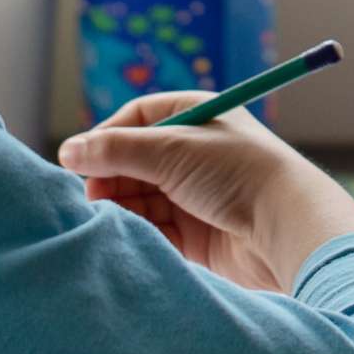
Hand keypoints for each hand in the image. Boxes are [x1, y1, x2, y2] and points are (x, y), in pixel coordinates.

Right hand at [58, 91, 353, 291]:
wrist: (286, 229)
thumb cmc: (237, 174)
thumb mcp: (170, 150)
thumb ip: (114, 151)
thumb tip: (67, 152)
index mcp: (194, 116)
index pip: (135, 119)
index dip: (105, 138)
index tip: (80, 162)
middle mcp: (194, 153)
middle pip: (133, 161)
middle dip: (109, 177)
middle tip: (90, 197)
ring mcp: (195, 193)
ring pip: (140, 197)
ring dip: (121, 206)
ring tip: (108, 218)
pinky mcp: (197, 234)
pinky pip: (154, 228)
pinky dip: (138, 231)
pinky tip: (128, 237)